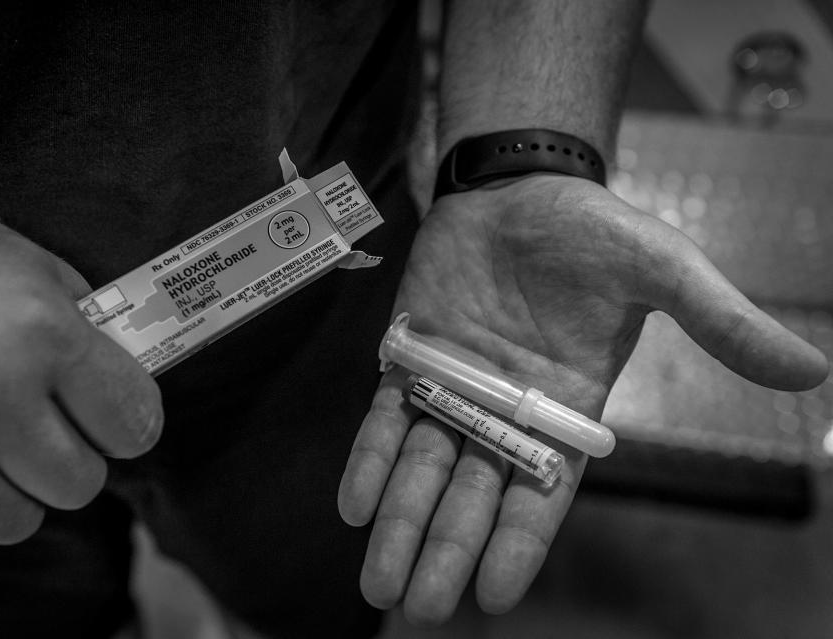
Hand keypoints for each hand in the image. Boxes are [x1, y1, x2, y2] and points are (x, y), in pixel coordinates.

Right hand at [0, 178, 162, 565]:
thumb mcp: (29, 267)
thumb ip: (87, 333)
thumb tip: (128, 395)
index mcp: (37, 332)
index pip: (134, 424)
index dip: (127, 419)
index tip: (110, 414)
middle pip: (79, 484)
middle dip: (67, 454)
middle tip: (36, 420)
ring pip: (14, 523)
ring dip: (8, 488)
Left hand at [338, 174, 827, 623]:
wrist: (520, 184)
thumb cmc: (593, 230)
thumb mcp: (665, 271)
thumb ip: (722, 324)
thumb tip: (814, 370)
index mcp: (568, 407)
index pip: (542, 490)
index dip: (518, 542)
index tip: (492, 595)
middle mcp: (505, 409)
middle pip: (473, 492)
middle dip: (447, 547)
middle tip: (417, 606)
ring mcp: (453, 384)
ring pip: (424, 465)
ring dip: (401, 521)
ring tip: (379, 580)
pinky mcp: (410, 355)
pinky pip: (387, 417)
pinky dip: (371, 459)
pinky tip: (353, 506)